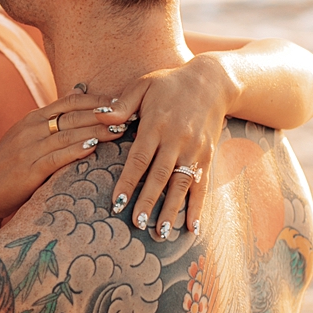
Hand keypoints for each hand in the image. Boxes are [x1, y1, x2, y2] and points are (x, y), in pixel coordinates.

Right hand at [0, 90, 110, 234]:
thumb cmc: (11, 166)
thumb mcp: (29, 135)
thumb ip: (54, 117)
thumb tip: (80, 91)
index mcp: (33, 118)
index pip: (70, 102)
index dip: (97, 100)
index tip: (122, 102)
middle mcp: (32, 129)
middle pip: (74, 115)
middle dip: (104, 114)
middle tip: (130, 114)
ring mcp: (29, 148)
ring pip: (69, 134)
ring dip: (98, 130)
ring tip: (121, 130)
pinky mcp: (29, 169)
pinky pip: (55, 157)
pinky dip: (75, 150)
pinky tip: (93, 147)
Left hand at [94, 53, 228, 239]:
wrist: (213, 81)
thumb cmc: (170, 83)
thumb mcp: (143, 85)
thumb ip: (122, 104)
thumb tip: (100, 118)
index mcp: (156, 124)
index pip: (139, 159)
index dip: (128, 182)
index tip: (116, 202)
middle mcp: (177, 140)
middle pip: (159, 176)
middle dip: (147, 202)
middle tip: (136, 224)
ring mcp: (194, 150)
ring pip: (181, 184)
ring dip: (171, 210)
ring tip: (160, 232)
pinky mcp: (208, 156)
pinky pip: (201, 185)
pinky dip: (197, 207)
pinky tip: (192, 228)